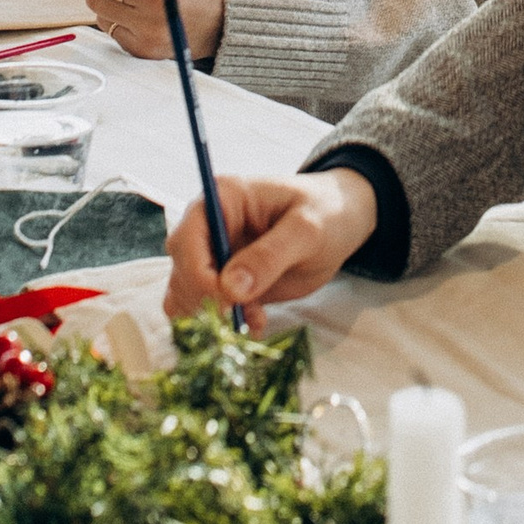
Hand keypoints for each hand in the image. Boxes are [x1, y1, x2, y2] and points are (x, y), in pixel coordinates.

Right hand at [165, 168, 378, 318]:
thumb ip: (270, 255)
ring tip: (256, 320)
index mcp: (222, 200)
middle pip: (182, 271)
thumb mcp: (307, 230)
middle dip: (207, 301)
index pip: (186, 241)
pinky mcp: (225, 282)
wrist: (341, 223)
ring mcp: (215, 256)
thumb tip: (230, 287)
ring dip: (215, 317)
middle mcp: (208, 227)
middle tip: (244, 318)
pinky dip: (224, 324)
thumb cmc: (326, 212)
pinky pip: (208, 309)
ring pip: (188, 295)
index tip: (227, 301)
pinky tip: (256, 323)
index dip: (198, 275)